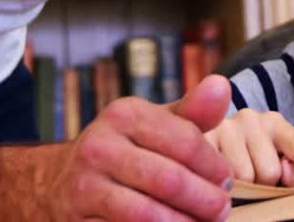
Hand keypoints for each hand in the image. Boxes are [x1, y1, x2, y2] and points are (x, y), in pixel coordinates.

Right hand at [48, 75, 233, 220]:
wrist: (66, 181)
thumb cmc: (129, 150)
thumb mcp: (157, 125)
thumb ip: (192, 112)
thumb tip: (221, 85)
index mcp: (124, 114)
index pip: (185, 141)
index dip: (214, 165)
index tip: (227, 181)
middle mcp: (98, 146)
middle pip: (169, 180)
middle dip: (204, 200)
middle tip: (221, 210)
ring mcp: (83, 185)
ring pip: (147, 214)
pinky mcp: (76, 219)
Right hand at [206, 109, 293, 187]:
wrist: (200, 129)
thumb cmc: (246, 153)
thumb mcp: (273, 156)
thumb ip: (291, 167)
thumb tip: (287, 177)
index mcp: (274, 122)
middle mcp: (250, 118)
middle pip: (270, 172)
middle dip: (264, 184)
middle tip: (252, 178)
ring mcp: (224, 127)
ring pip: (245, 178)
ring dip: (241, 187)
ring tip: (232, 176)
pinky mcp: (201, 140)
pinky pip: (219, 177)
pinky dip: (221, 186)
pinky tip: (216, 178)